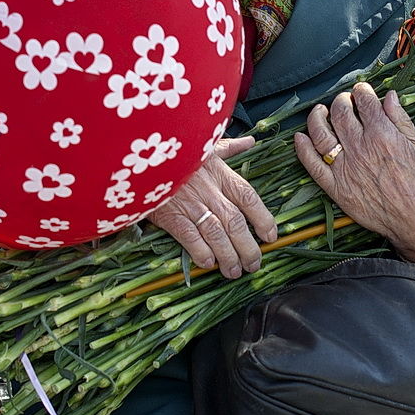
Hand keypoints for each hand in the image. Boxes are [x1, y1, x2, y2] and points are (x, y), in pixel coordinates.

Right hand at [150, 136, 276, 278]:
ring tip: (234, 272)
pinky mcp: (171, 215)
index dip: (263, 219)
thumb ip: (230, 148)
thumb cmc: (177, 151)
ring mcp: (191, 205)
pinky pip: (190, 238)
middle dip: (248, 247)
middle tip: (254, 264)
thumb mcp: (205, 145)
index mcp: (222, 174)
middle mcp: (211, 191)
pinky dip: (201, 252)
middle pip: (236, 222)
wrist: (144, 154)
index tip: (270, 236)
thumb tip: (250, 142)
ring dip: (228, 256)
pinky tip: (208, 263)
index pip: (249, 198)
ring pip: (217, 235)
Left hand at [294, 82, 414, 262]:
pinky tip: (300, 138)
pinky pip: (312, 166)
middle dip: (341, 100)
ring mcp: (346, 169)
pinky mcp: (337, 189)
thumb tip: (389, 97)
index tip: (362, 90)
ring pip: (321, 133)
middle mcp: (361, 148)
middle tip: (345, 100)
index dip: (362, 91)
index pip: (365, 102)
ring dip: (317, 117)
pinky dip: (302, 149)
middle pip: (340, 113)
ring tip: (320, 111)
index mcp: (383, 134)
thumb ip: (401, 120)